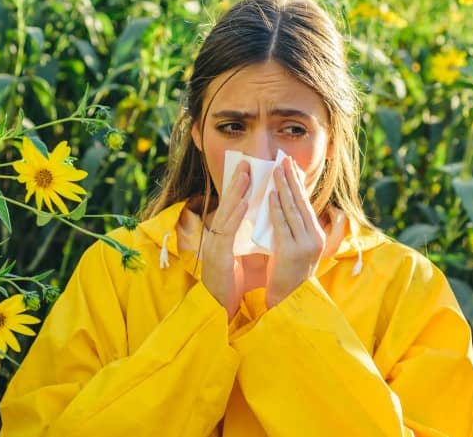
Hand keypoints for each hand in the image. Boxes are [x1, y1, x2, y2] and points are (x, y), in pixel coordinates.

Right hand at [200, 160, 249, 320]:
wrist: (219, 309)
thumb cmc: (231, 284)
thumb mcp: (238, 256)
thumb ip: (243, 239)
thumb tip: (257, 221)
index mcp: (223, 237)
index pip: (231, 208)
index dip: (239, 189)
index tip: (249, 170)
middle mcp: (216, 237)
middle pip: (226, 205)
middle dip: (237, 183)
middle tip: (247, 163)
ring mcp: (215, 246)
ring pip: (226, 214)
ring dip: (236, 193)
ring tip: (246, 175)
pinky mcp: (219, 257)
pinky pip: (228, 231)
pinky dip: (236, 215)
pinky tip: (244, 202)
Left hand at [265, 156, 325, 308]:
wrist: (288, 301)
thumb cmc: (289, 274)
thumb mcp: (297, 248)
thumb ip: (294, 229)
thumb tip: (285, 203)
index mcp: (318, 236)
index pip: (306, 204)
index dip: (298, 183)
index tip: (291, 166)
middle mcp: (315, 238)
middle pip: (301, 202)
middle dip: (291, 179)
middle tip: (283, 160)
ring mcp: (304, 245)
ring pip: (292, 210)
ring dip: (283, 188)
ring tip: (276, 170)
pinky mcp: (290, 251)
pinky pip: (282, 224)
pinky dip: (276, 207)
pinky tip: (271, 194)